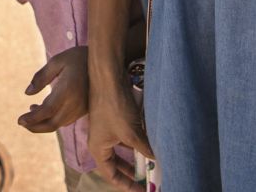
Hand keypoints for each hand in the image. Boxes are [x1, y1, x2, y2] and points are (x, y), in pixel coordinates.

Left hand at [18, 47, 88, 133]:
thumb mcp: (57, 61)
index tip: (19, 120)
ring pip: (59, 124)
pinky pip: (66, 120)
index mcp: (68, 90)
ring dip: (43, 123)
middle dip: (35, 127)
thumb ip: (41, 77)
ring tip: (30, 111)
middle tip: (21, 123)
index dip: (32, 118)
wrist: (104, 61)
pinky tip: (44, 109)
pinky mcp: (84, 110)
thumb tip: (27, 93)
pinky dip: (53, 120)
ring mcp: (81, 109)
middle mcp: (76, 103)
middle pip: (53, 123)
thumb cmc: (77, 57)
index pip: (47, 110)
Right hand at [87, 73, 152, 191]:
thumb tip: (157, 160)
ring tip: (150, 162)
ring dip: (135, 155)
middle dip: (130, 173)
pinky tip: (148, 141)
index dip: (126, 185)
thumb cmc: (114, 105)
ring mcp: (106, 127)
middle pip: (115, 163)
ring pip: (121, 148)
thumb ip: (144, 149)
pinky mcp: (113, 116)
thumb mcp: (131, 132)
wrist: (108, 75)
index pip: (111, 175)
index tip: (141, 191)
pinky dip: (136, 141)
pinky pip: (125, 135)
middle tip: (145, 181)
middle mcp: (100, 140)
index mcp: (98, 148)